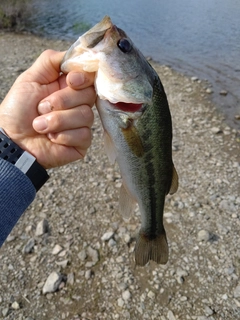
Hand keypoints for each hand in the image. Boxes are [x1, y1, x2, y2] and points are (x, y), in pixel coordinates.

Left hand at [0, 50, 95, 168]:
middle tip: (41, 108)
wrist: (12, 140)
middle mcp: (77, 104)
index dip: (83, 77)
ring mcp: (81, 124)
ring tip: (40, 126)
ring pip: (86, 115)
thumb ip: (50, 61)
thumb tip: (74, 53)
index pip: (89, 77)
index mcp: (67, 87)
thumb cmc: (18, 110)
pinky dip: (63, 136)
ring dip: (58, 121)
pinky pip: (84, 135)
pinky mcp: (82, 142)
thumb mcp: (30, 79)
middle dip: (62, 101)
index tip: (70, 80)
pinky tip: (51, 138)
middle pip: (89, 95)